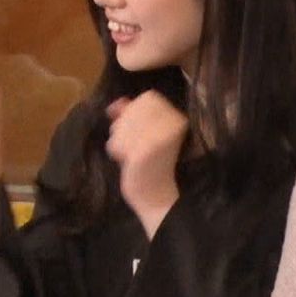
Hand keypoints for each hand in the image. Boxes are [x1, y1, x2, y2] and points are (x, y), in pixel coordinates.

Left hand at [105, 90, 187, 237]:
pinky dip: (117, 151)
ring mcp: (160, 137)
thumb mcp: (145, 135)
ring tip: (127, 154)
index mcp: (179, 119)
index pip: (148, 98)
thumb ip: (133, 115)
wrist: (158, 198)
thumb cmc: (152, 166)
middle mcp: (174, 124)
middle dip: (124, 125)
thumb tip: (117, 102)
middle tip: (129, 145)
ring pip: (123, 124)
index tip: (134, 129)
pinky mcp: (146, 151)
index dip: (134, 110)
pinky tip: (126, 162)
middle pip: (134, 109)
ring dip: (118, 140)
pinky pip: (118, 141)